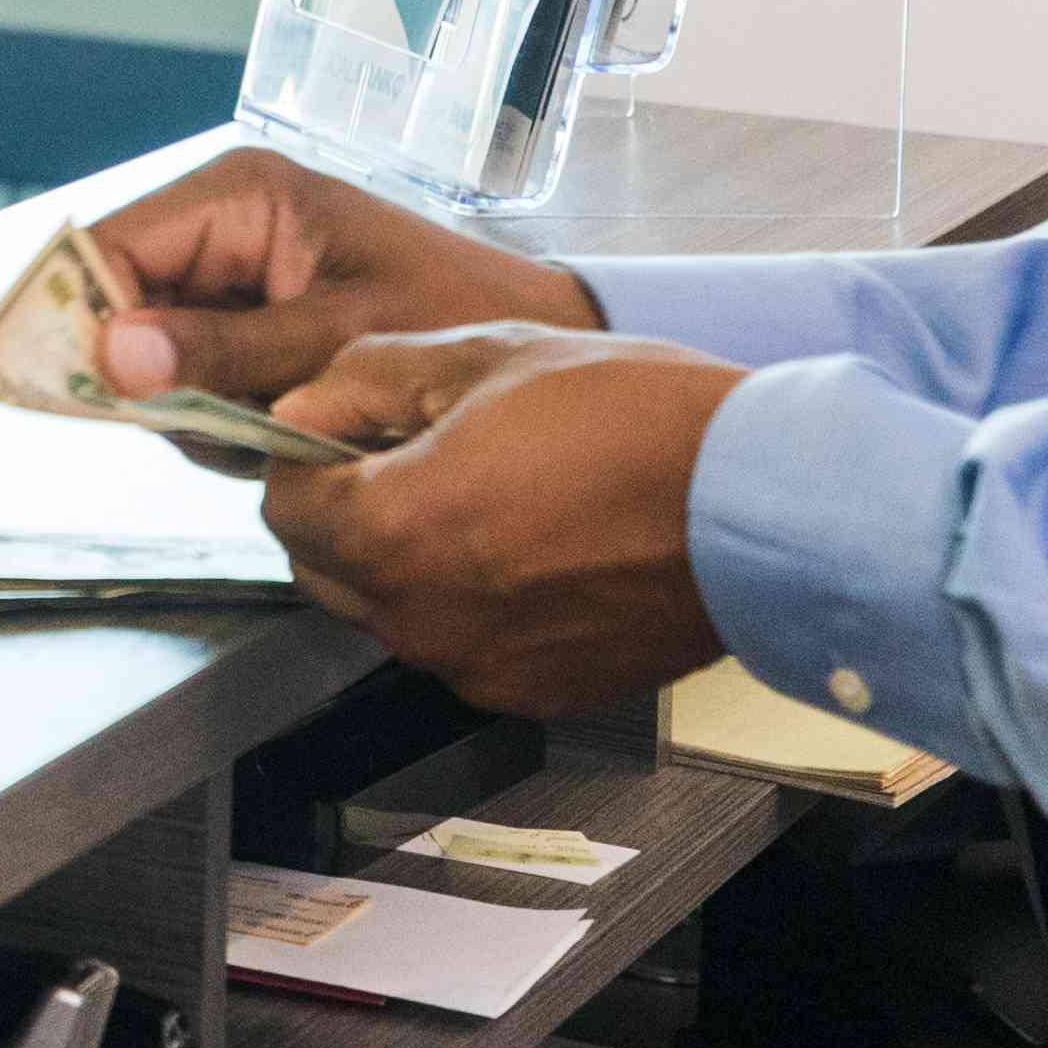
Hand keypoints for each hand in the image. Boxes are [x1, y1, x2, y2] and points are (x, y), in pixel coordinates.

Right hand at [87, 147, 595, 413]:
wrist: (535, 339)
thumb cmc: (456, 313)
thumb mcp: (338, 337)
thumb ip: (225, 352)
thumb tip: (114, 357)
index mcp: (240, 196)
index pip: (112, 248)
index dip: (78, 314)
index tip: (77, 388)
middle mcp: (222, 228)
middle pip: (121, 304)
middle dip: (159, 377)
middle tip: (225, 417)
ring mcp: (232, 279)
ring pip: (152, 356)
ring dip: (197, 408)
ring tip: (278, 421)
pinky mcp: (249, 327)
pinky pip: (194, 380)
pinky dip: (226, 420)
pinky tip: (283, 425)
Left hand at [257, 327, 744, 710]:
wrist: (764, 505)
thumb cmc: (634, 419)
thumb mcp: (484, 355)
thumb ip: (366, 381)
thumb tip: (299, 409)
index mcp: (393, 533)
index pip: (284, 508)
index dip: (306, 457)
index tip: (350, 425)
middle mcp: (422, 620)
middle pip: (327, 569)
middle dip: (345, 510)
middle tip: (410, 451)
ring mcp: (481, 667)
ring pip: (392, 612)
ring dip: (407, 556)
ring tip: (485, 491)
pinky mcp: (538, 693)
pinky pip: (464, 645)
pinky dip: (471, 601)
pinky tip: (533, 544)